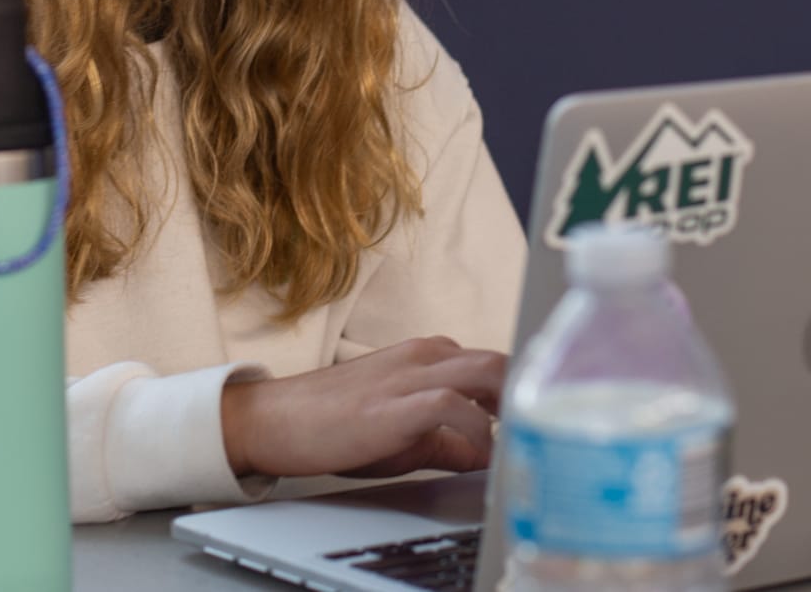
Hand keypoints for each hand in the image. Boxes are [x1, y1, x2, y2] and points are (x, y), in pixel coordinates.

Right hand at [220, 336, 506, 479]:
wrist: (279, 420)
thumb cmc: (335, 422)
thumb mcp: (403, 431)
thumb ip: (448, 439)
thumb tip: (486, 454)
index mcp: (429, 355)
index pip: (493, 364)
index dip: (519, 394)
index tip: (532, 425)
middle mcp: (427, 355)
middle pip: (500, 361)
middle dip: (524, 398)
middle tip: (531, 436)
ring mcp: (413, 374)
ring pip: (487, 371)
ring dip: (509, 409)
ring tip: (515, 444)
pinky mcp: (398, 402)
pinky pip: (455, 406)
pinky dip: (478, 431)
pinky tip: (481, 455)